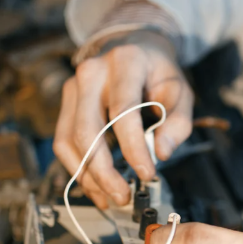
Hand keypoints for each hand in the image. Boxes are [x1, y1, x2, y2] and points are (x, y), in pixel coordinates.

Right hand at [54, 30, 193, 208]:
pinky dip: (78, 169)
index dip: (133, 147)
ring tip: (110, 197)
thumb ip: (177, 122)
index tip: (146, 173)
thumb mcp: (180, 90)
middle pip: (87, 130)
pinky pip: (63, 142)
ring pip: (69, 140)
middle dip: (103, 171)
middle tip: (123, 196)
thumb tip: (161, 154)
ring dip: (88, 176)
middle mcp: (91, 72)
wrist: (131, 46)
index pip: (123, 110)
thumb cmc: (157, 72)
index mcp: (125, 62)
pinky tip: (96, 187)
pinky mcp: (65, 104)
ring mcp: (73, 87)